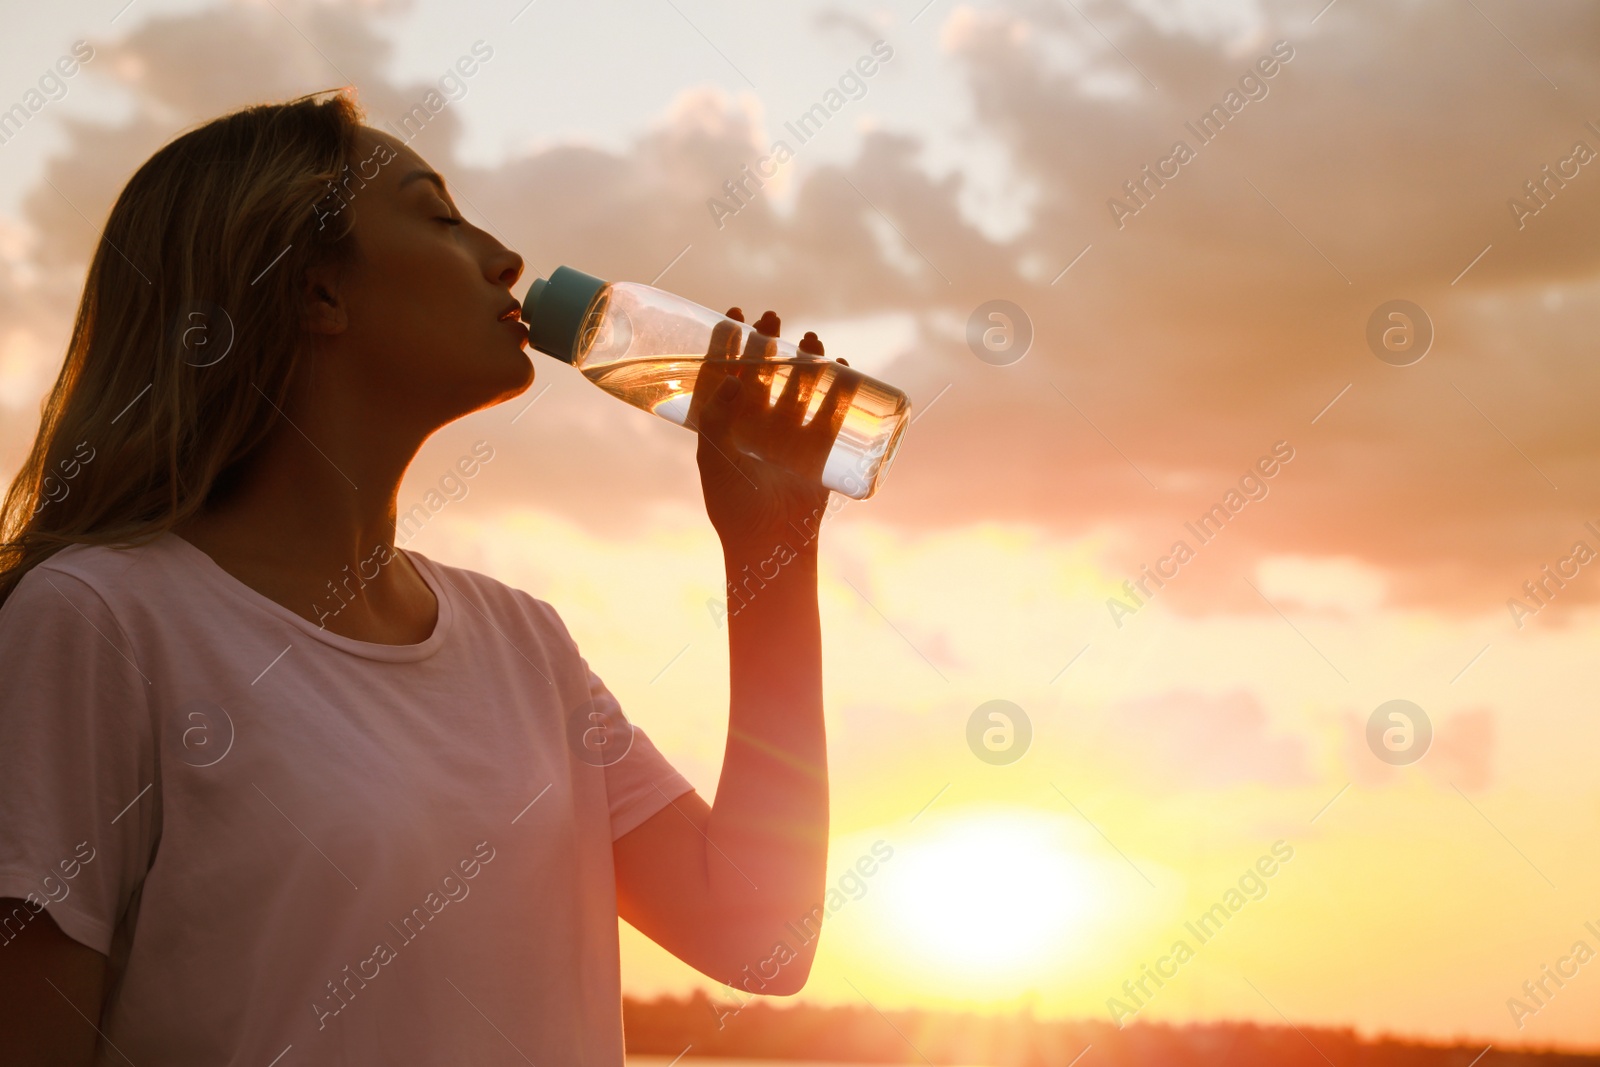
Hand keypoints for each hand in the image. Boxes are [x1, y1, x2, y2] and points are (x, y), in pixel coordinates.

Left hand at [689, 308, 853, 550]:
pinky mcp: (818, 448)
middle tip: (773, 317)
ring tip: (811, 337)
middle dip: (769, 342)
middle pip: (764, 372)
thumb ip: (718, 420)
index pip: (724, 373)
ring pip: (799, 386)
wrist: (771, 544)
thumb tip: (732, 379)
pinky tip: (843, 368)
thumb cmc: (734, 504)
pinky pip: (831, 412)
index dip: (727, 343)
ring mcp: (789, 434)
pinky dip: (839, 389)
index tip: (733, 314)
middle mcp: (756, 424)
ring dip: (806, 359)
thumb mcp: (715, 458)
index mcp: (726, 424)